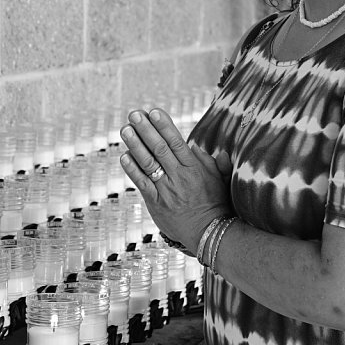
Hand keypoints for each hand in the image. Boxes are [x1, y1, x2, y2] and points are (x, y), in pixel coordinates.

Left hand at [119, 108, 233, 252]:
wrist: (208, 233)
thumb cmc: (215, 203)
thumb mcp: (220, 179)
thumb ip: (213, 161)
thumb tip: (198, 147)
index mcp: (194, 168)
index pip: (177, 142)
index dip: (165, 126)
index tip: (154, 112)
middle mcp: (179, 177)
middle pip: (160, 149)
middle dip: (146, 130)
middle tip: (135, 114)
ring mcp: (166, 190)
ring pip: (149, 163)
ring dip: (135, 145)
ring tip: (125, 129)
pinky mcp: (156, 202)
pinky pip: (142, 183)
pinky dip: (132, 169)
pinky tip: (124, 156)